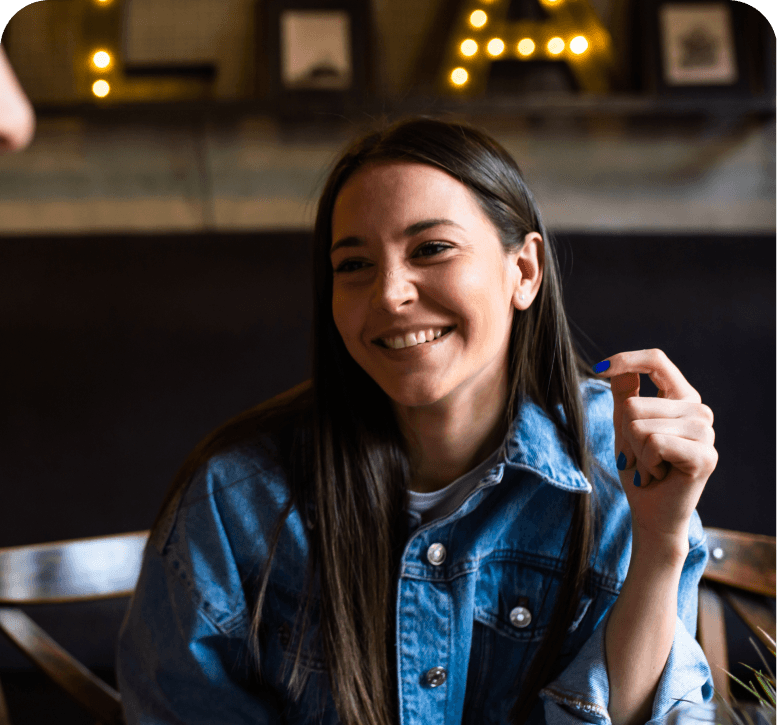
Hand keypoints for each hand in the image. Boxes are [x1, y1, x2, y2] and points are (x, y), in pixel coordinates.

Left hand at [593, 349, 717, 549]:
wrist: (652, 513)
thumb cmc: (639, 469)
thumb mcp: (625, 426)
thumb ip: (624, 394)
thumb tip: (615, 366)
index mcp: (681, 398)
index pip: (656, 360)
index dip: (626, 360)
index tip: (599, 368)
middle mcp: (698, 410)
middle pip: (633, 403)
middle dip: (624, 435)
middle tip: (639, 457)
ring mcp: (705, 432)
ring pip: (640, 425)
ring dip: (635, 453)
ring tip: (650, 467)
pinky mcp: (705, 455)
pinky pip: (653, 443)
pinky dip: (645, 463)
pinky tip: (658, 476)